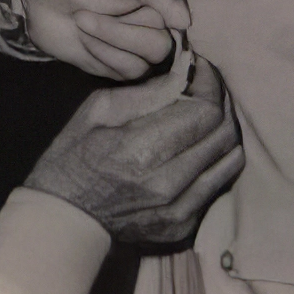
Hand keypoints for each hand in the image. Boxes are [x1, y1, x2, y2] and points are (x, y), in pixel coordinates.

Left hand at [17, 0, 189, 79]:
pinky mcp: (126, 62)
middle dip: (126, 26)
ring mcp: (145, 41)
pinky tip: (84, 37)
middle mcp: (163, 14)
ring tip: (82, 19)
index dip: (178, 13)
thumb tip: (186, 22)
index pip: (195, 6)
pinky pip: (131, 70)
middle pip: (171, 37)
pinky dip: (104, 52)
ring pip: (152, 55)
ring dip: (111, 38)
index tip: (147, 9)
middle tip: (90, 11)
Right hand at [24, 45, 243, 244]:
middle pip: (223, 133)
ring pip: (229, 159)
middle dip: (221, 101)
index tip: (203, 68)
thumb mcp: (98, 109)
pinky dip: (218, 158)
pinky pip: (219, 184)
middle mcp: (167, 183)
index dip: (212, 84)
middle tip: (208, 86)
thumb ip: (147, 92)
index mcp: (142, 150)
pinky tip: (202, 144)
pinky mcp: (183, 225)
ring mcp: (178, 209)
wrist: (65, 217)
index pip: (204, 111)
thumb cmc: (74, 156)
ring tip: (209, 112)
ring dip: (225, 129)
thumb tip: (185, 74)